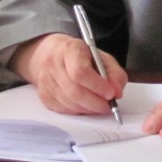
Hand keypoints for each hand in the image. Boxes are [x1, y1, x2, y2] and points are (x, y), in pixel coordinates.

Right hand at [10, 33, 126, 115]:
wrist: (53, 54)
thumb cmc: (82, 56)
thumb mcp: (103, 58)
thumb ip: (115, 74)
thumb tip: (117, 93)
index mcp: (70, 50)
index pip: (80, 72)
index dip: (97, 86)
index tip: (111, 94)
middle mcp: (53, 64)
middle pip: (74, 91)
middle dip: (95, 103)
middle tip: (109, 107)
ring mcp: (45, 81)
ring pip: (68, 102)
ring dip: (88, 109)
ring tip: (100, 106)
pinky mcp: (43, 95)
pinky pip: (62, 109)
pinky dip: (78, 111)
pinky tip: (86, 106)